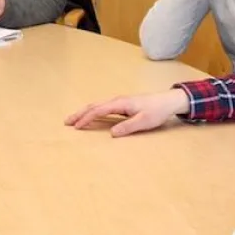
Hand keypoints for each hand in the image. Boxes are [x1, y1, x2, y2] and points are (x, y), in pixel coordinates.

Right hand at [64, 89, 189, 136]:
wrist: (167, 101)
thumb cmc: (156, 111)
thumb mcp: (144, 122)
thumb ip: (127, 127)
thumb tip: (111, 134)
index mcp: (120, 104)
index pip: (98, 111)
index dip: (86, 118)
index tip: (76, 127)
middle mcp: (117, 100)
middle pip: (93, 106)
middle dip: (79, 113)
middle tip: (66, 122)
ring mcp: (119, 101)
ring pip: (97, 105)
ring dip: (84, 112)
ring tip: (74, 120)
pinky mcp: (122, 104)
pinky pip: (102, 107)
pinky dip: (92, 111)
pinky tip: (90, 116)